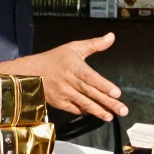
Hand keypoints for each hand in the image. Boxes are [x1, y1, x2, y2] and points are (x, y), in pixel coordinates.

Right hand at [0, 33, 127, 121]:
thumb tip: (111, 37)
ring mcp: (63, 93)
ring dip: (99, 111)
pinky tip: (96, 113)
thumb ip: (94, 44)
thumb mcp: (73, 47)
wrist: (31, 72)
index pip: (91, 78)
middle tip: (122, 110)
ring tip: (111, 116)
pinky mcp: (59, 102)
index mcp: (73, 66)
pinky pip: (74, 109)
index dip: (104, 86)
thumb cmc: (54, 59)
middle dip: (108, 102)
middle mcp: (69, 81)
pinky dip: (85, 111)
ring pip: (84, 103)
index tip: (117, 93)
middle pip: (91, 93)